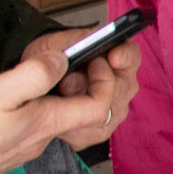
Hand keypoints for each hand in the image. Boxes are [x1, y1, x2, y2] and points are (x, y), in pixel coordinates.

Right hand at [0, 49, 114, 173]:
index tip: (92, 62)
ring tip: (40, 75)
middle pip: (80, 113)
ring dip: (57, 97)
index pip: (99, 107)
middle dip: (83, 86)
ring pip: (54, 120)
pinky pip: (33, 128)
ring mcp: (24, 148)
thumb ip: (34, 75)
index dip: (104, 82)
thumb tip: (62, 61)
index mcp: (46, 123)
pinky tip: (15, 98)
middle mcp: (41, 140)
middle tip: (68, 63)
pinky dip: (36, 109)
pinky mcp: (7, 151)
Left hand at [23, 30, 141, 150]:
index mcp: (119, 58)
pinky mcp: (101, 131)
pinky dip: (72, 123)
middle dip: (94, 85)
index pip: (131, 57)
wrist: (40, 84)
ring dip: (79, 105)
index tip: (113, 57)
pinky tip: (59, 113)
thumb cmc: (52, 61)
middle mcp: (124, 85)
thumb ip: (74, 42)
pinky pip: (91, 131)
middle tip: (67, 81)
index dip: (125, 57)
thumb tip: (80, 49)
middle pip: (121, 87)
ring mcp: (116, 110)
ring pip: (106, 111)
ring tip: (59, 97)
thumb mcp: (59, 44)